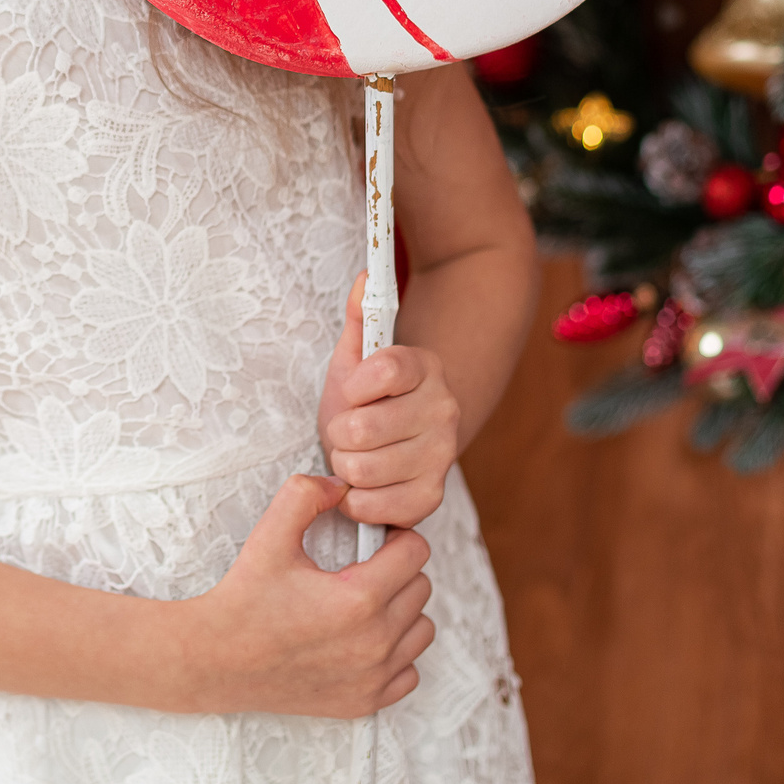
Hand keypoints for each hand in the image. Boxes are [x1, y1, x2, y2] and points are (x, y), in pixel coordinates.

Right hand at [174, 473, 434, 716]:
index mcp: (358, 597)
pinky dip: (394, 654)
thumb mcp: (270, 536)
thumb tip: (341, 485)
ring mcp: (372, 676)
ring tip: (364, 603)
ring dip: (401, 611)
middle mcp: (374, 641)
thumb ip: (305, 495)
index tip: (372, 540)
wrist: (218, 660)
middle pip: (421, 588)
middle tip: (361, 568)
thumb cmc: (244, 598)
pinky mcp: (365, 702)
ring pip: (421, 630)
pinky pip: (409, 672)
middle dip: (397, 570)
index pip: (416, 552)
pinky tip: (362, 639)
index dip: (395, 537)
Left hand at [318, 274, 461, 528]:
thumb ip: (362, 317)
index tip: (352, 391)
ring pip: (364, 468)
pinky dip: (357, 499)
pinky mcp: (433, 495)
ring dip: (345, 465)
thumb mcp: (356, 357)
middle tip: (347, 431)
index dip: (354, 385)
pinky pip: (377, 505)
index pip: (384, 370)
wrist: (397, 440)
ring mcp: (442, 455)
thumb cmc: (368, 398)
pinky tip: (363, 485)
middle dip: (340, 432)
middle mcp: (444, 409)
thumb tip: (365, 277)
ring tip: (355, 456)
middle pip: (364, 427)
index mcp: (425, 367)